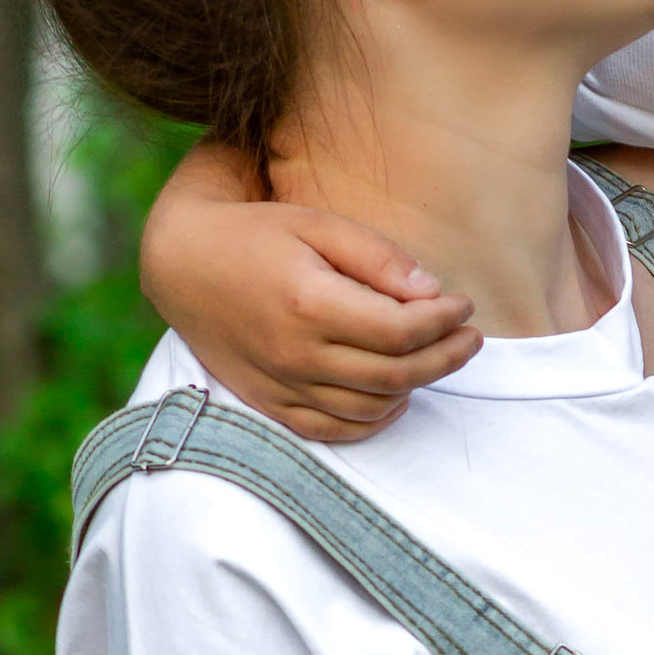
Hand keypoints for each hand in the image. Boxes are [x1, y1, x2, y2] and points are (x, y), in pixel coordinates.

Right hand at [139, 173, 481, 444]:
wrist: (183, 265)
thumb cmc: (256, 236)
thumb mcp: (317, 224)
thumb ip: (377, 257)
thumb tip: (431, 292)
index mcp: (310, 303)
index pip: (401, 331)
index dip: (444, 322)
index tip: (463, 305)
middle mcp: (296, 353)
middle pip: (395, 375)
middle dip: (446, 359)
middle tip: (470, 338)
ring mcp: (282, 385)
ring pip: (371, 408)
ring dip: (415, 387)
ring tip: (435, 357)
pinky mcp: (271, 403)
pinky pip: (334, 430)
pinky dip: (373, 420)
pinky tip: (395, 396)